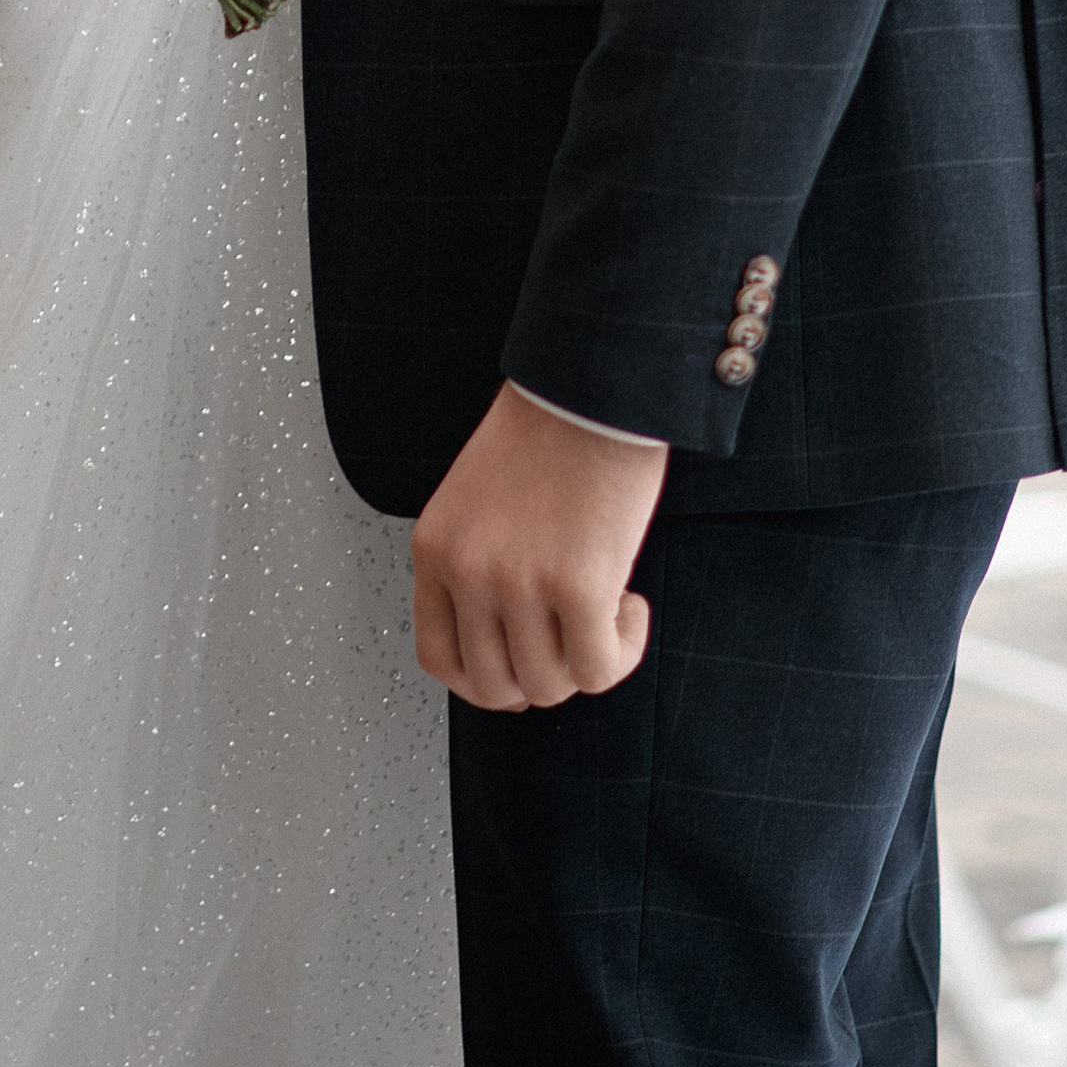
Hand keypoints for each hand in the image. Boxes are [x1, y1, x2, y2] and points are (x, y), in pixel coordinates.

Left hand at [412, 385, 665, 709]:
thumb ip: (480, 566)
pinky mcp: (578, 585)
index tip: (520, 669)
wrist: (591, 381)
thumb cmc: (548, 429)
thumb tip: (513, 641)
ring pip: (549, 685)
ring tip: (607, 612)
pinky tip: (630, 608)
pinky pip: (598, 668)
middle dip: (541, 678)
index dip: (486, 680)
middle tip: (572, 641)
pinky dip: (623, 651)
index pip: (439, 658)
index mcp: (435, 548)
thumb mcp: (479, 503)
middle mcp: (467, 570)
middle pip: (495, 685)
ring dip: (586, 662)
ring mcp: (518, 581)